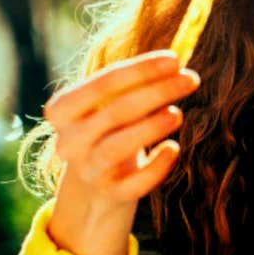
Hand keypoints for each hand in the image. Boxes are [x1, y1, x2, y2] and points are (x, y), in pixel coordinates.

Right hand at [43, 50, 198, 254]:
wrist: (96, 182)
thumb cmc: (111, 128)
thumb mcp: (110, 103)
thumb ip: (135, 83)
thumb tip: (176, 61)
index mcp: (62, 111)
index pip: (101, 84)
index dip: (140, 70)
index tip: (175, 59)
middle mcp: (69, 142)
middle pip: (114, 112)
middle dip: (157, 92)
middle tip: (191, 79)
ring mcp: (88, 171)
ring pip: (116, 148)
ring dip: (151, 128)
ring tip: (178, 113)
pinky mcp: (111, 195)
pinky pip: (135, 184)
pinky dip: (156, 167)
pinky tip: (173, 149)